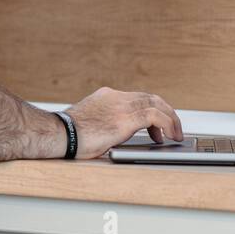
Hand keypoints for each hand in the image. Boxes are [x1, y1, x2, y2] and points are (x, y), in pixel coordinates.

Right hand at [64, 86, 183, 158]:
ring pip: (156, 104)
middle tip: (173, 128)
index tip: (157, 124)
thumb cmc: (69, 135)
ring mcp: (120, 106)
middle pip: (150, 98)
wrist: (58, 134)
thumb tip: (117, 136)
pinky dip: (167, 124)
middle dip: (166, 112)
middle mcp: (116, 97)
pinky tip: (170, 136)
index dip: (153, 109)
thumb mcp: (89, 123)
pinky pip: (155, 116)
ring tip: (176, 133)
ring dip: (171, 119)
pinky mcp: (124, 119)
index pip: (138, 97)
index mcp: (107, 97)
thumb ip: (106, 123)